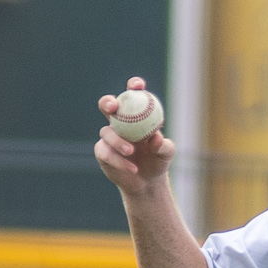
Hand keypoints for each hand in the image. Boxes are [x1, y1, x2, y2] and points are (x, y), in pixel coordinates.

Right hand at [94, 75, 173, 195]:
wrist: (147, 182)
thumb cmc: (158, 160)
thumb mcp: (165, 153)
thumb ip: (163, 145)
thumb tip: (156, 138)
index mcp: (136, 114)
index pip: (133, 94)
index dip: (133, 86)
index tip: (137, 86)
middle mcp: (119, 122)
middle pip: (107, 105)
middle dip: (108, 102)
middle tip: (114, 107)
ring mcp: (109, 136)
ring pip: (106, 132)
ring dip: (117, 140)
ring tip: (130, 151)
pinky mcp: (102, 152)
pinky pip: (105, 152)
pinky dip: (119, 160)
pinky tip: (132, 168)